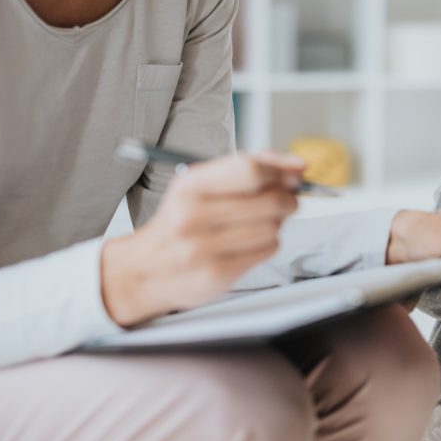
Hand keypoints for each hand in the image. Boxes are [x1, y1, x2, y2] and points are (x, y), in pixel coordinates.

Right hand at [101, 151, 304, 325]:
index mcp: (190, 185)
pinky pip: (267, 250)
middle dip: (288, 199)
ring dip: (277, 224)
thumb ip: (249, 167)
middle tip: (286, 201)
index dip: (281, 171)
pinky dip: (268, 245)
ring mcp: (203, 248)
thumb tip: (297, 165)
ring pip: (273, 227)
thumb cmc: (182, 221)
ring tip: (260, 224)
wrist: (143, 270)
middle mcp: (193, 215)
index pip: (251, 170)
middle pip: (270, 200)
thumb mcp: (202, 185)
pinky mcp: (216, 275)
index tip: (294, 175)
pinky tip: (250, 244)